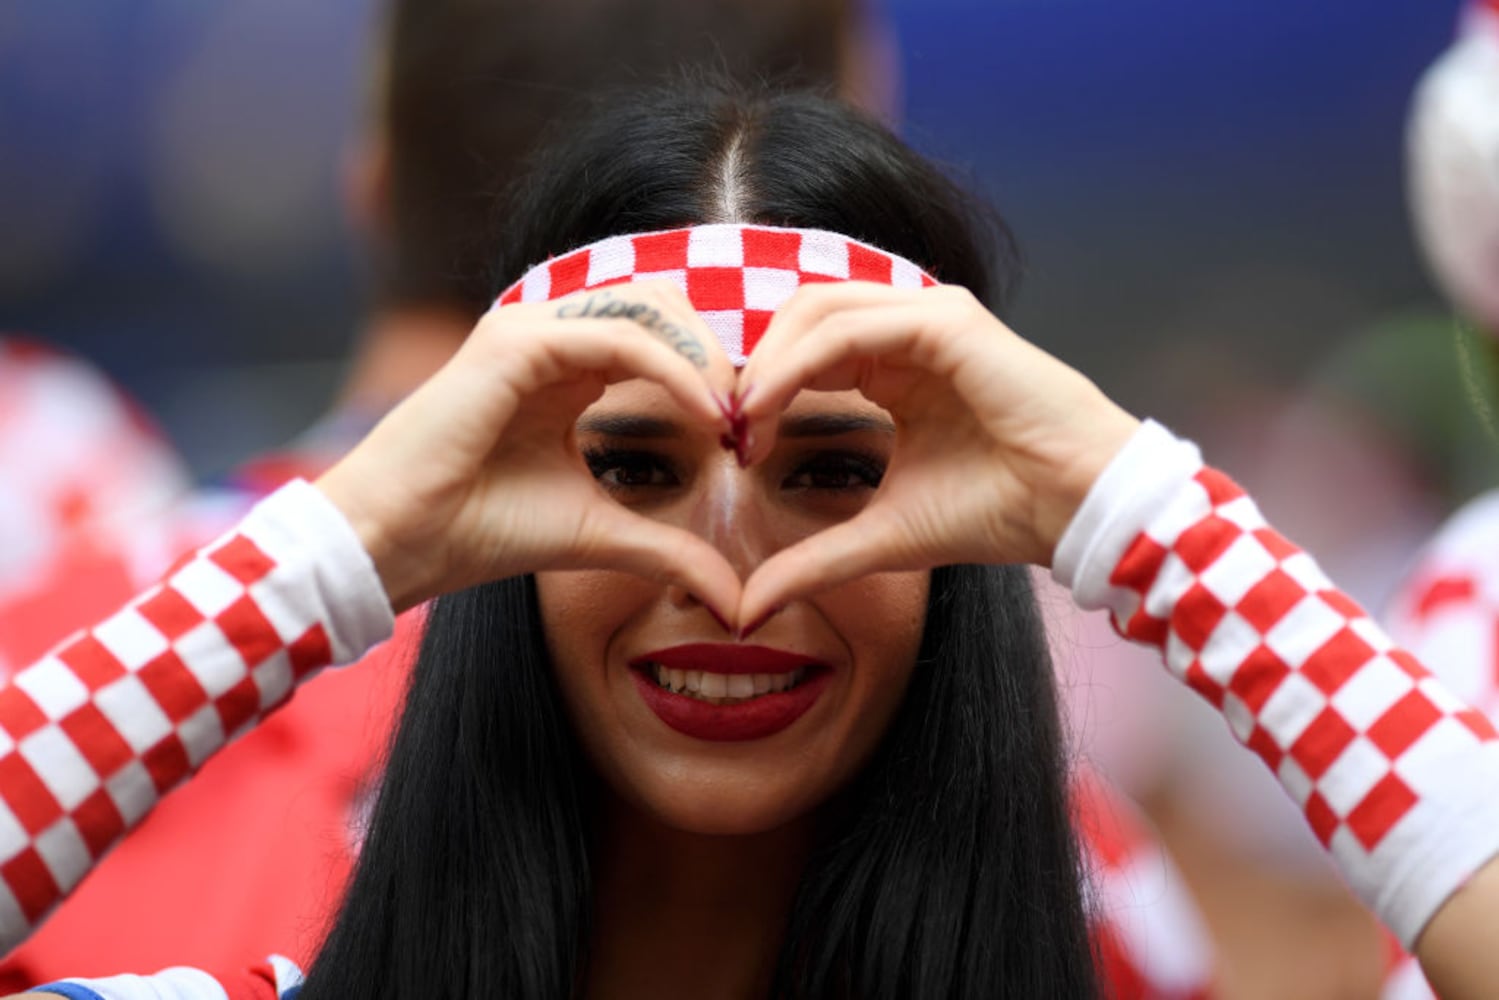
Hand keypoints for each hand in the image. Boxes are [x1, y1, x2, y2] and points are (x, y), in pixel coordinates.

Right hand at [316, 282, 742, 616]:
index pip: (659, 334)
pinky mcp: (516, 342)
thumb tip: (736, 599)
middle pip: (661, 304)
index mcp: (565, 369)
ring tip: (732, 416)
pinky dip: (671, 370)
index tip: (746, 438)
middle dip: (715, 354)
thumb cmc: (479, 533)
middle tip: (750, 417)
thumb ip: (669, 548)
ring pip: (645, 308)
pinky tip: (706, 415)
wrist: (398, 545)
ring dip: (702, 358)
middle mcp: (548, 337)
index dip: (711, 374)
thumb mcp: (599, 535)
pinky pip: (618, 337)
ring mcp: (528, 331)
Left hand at [733, 282, 1139, 626]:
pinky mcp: (947, 322)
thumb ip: (814, 560)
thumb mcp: (883, 537)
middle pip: (801, 317)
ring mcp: (930, 319)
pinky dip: (799, 361)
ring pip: (818, 310)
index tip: (735, 449)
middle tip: (729, 430)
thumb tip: (747, 607)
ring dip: (768, 362)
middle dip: (755, 369)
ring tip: (742, 419)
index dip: (761, 390)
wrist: (1074, 511)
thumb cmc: (998, 514)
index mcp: (897, 367)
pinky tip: (769, 404)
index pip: (805, 349)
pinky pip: (851, 327)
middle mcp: (910, 332)